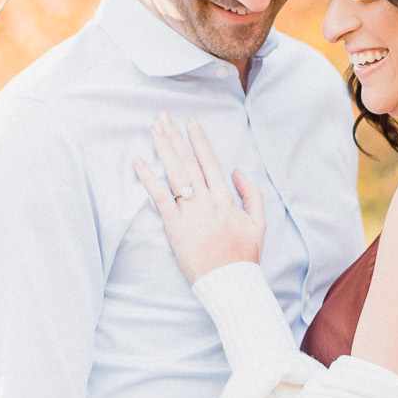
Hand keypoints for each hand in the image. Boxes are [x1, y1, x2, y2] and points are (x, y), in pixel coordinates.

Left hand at [133, 114, 265, 282]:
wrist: (230, 282)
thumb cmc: (244, 255)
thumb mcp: (258, 222)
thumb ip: (251, 193)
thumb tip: (237, 170)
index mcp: (226, 199)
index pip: (210, 162)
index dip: (199, 140)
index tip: (191, 122)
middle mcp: (207, 201)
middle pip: (188, 161)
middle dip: (175, 136)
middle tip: (163, 116)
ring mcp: (190, 212)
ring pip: (174, 173)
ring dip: (163, 148)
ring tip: (153, 129)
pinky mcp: (175, 226)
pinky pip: (159, 197)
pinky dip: (148, 178)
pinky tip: (139, 161)